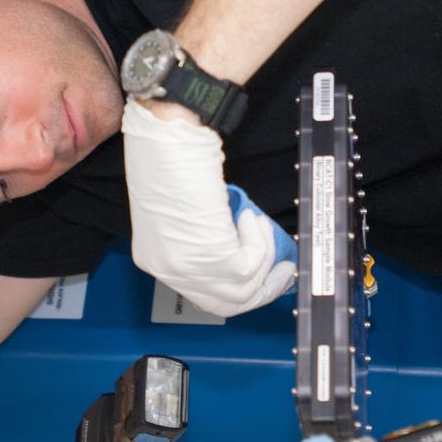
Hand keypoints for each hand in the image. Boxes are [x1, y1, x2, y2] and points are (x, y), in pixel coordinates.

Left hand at [122, 99, 296, 316]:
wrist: (167, 138)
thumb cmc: (174, 161)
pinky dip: (258, 240)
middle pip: (226, 303)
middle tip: (285, 269)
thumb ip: (211, 240)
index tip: (267, 279)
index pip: (206, 297)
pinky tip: (247, 216)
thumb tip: (244, 252)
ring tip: (258, 224)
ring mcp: (184, 267)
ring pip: (244, 288)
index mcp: (157, 260)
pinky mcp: (207, 257)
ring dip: (264, 256)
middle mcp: (166, 269)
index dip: (242, 290)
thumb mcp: (192, 214)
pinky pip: (250, 264)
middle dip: (263, 288)